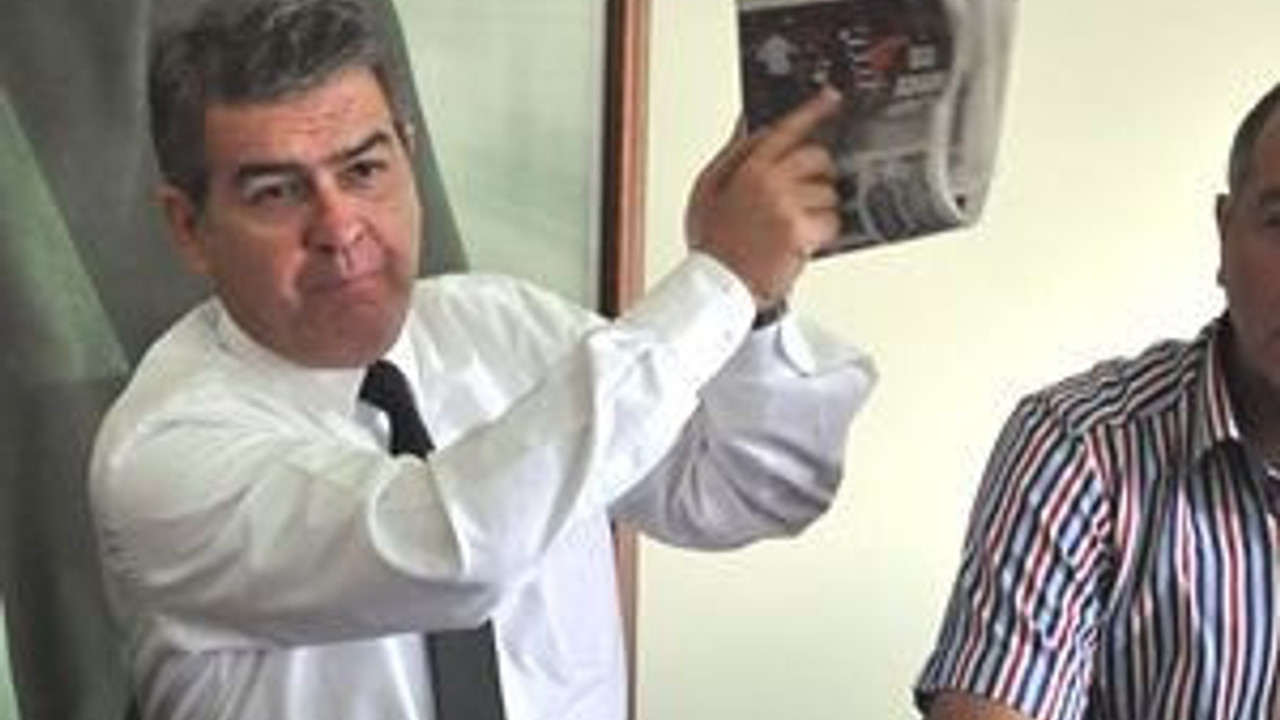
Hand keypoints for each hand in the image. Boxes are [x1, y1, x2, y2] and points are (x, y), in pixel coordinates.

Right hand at [685, 86, 842, 308]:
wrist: (717, 284)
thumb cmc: (714, 242)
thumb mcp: (708, 189)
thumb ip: (733, 153)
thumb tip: (748, 124)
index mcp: (747, 168)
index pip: (786, 129)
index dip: (813, 110)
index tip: (831, 98)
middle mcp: (769, 182)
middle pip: (817, 157)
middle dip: (819, 173)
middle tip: (806, 193)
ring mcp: (786, 206)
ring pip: (828, 193)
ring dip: (819, 209)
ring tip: (793, 226)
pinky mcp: (800, 231)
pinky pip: (831, 221)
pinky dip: (822, 233)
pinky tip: (800, 241)